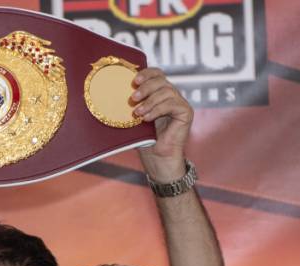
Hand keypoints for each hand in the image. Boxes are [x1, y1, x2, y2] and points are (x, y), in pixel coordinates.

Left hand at [131, 68, 193, 182]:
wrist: (156, 158)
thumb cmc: (144, 139)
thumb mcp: (134, 118)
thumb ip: (132, 104)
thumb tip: (113, 92)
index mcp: (159, 94)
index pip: (157, 74)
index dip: (147, 73)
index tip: (133, 80)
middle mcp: (171, 96)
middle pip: (161, 80)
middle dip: (146, 87)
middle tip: (133, 98)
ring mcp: (180, 103)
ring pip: (166, 91)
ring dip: (150, 101)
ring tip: (138, 113)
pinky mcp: (186, 112)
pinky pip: (172, 104)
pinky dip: (158, 109)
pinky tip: (148, 118)